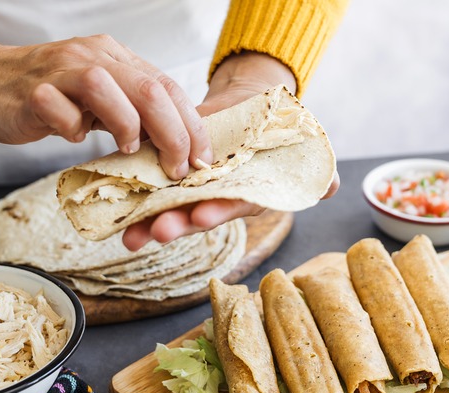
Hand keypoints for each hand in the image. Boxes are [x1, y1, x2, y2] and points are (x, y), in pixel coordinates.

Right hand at [0, 12, 208, 179]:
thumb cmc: (43, 94)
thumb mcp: (95, 98)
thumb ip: (128, 112)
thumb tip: (169, 144)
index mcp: (114, 58)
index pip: (166, 86)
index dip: (191, 124)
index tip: (203, 158)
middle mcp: (92, 57)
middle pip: (149, 88)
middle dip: (174, 133)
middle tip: (180, 167)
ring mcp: (60, 71)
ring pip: (108, 90)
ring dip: (127, 127)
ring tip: (127, 149)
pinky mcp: (31, 92)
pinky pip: (59, 111)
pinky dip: (71, 129)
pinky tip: (69, 136)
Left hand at [122, 52, 339, 250]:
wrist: (249, 104)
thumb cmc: (279, 130)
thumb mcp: (303, 147)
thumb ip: (318, 171)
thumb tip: (334, 187)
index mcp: (244, 195)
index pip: (230, 206)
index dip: (215, 212)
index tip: (199, 216)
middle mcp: (215, 195)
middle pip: (191, 213)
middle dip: (172, 224)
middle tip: (153, 231)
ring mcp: (190, 184)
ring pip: (167, 204)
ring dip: (147, 219)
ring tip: (129, 232)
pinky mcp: (170, 165)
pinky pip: (150, 176)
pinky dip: (133, 185)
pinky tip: (115, 191)